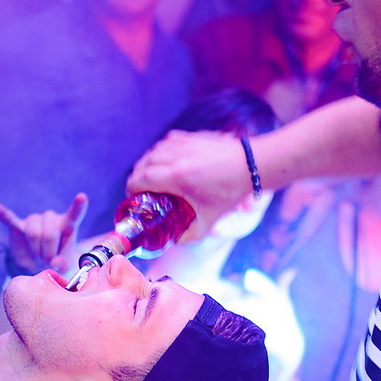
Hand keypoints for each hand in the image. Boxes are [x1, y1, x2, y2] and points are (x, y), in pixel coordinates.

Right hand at [0, 192, 88, 273]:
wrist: (39, 267)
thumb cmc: (57, 264)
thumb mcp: (66, 268)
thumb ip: (64, 265)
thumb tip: (55, 263)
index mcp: (67, 225)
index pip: (75, 213)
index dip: (78, 206)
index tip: (82, 197)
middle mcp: (51, 218)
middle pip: (49, 232)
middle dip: (47, 251)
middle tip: (47, 261)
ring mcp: (34, 221)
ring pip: (33, 231)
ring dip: (35, 248)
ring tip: (37, 256)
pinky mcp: (17, 226)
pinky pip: (10, 219)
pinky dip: (3, 214)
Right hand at [127, 130, 251, 243]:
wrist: (249, 167)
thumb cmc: (229, 194)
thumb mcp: (208, 221)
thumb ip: (187, 235)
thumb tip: (170, 242)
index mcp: (178, 177)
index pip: (141, 178)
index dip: (131, 188)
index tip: (132, 196)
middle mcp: (177, 157)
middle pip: (144, 164)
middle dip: (137, 176)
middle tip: (139, 188)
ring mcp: (184, 145)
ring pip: (154, 151)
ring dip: (147, 163)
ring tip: (148, 175)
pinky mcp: (192, 137)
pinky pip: (167, 142)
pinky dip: (160, 151)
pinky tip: (163, 159)